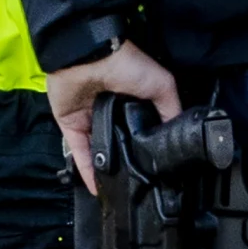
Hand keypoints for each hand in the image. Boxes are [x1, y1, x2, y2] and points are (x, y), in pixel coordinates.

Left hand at [48, 43, 182, 192]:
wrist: (88, 56)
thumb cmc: (126, 64)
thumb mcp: (162, 85)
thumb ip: (170, 110)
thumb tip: (177, 136)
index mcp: (132, 101)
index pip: (141, 128)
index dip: (148, 147)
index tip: (157, 169)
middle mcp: (111, 111)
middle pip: (120, 142)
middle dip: (127, 161)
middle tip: (138, 185)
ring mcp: (89, 119)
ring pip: (99, 151)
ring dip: (106, 169)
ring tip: (117, 192)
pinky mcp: (70, 124)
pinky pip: (79, 152)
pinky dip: (86, 170)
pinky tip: (97, 187)